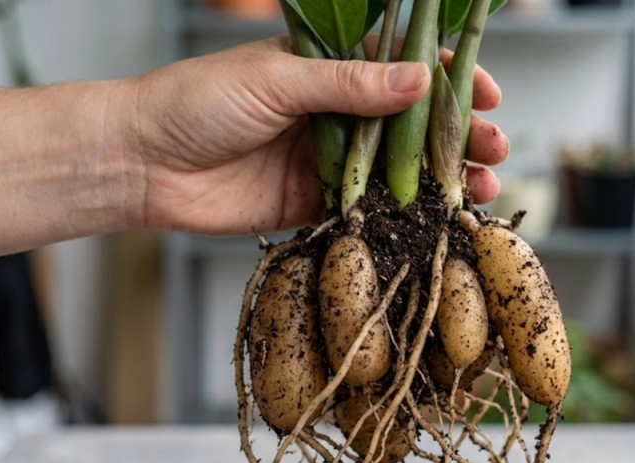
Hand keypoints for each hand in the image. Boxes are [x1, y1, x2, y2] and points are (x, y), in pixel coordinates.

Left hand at [128, 36, 508, 234]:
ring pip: (399, 169)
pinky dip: (404, 217)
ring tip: (480, 188)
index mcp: (327, 69)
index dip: (448, 80)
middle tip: (493, 148)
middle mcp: (335, 113)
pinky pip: (369, 211)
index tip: (487, 92)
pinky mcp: (315, 204)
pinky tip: (437, 221)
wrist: (142, 163)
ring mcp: (328, 161)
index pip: (402, 68)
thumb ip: (349, 86)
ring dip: (440, 179)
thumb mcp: (278, 81)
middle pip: (411, 124)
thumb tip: (420, 80)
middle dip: (456, 135)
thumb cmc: (197, 102)